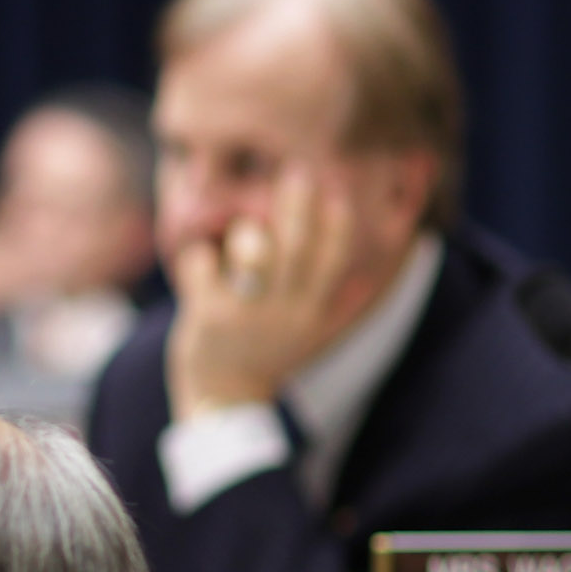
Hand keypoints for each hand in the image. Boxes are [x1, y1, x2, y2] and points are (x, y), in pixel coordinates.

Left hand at [164, 161, 360, 421]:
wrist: (225, 400)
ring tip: (238, 233)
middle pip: (296, 246)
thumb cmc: (267, 354)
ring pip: (252, 250)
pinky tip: (199, 261)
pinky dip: (198, 255)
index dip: (336, 223)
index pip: (334, 260)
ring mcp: (246, 314)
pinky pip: (203, 262)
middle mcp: (285, 312)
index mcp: (312, 311)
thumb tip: (372, 277)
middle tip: (296, 171)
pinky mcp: (209, 316)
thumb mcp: (308, 333)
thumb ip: (336, 304)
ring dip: (243, 231)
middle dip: (297, 204)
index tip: (335, 192)